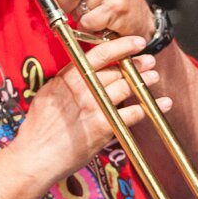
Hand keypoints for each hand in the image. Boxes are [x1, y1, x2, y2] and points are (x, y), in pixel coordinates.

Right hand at [11, 34, 169, 180]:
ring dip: (144, 81)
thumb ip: (65, 82)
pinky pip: (133, 113)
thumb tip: (79, 72)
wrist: (35, 155)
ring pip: (127, 87)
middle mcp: (81, 89)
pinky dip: (150, 107)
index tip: (136, 42)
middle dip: (136, 64)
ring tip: (153, 77)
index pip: (99, 54)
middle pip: (116, 71)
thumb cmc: (37, 129)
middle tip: (148, 61)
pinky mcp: (104, 126)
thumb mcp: (46, 96)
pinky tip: (163, 103)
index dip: (122, 46)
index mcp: (66, 79)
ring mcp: (94, 107)